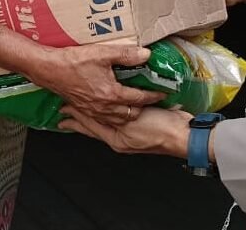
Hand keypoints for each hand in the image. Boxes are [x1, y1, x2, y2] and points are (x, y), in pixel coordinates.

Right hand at [26, 45, 167, 125]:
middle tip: (150, 100)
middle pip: (130, 114)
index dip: (153, 95)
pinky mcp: (84, 109)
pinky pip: (103, 119)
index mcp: (111, 94)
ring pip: (117, 119)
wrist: (48, 69)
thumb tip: (146, 55)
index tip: (162, 93)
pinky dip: (113, 117)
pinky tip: (113, 109)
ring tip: (135, 105)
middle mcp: (103, 106)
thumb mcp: (102, 53)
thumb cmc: (72, 62)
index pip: (139, 98)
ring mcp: (93, 110)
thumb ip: (126, 55)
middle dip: (142, 108)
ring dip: (128, 114)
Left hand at [59, 105, 192, 157]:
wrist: (183, 136)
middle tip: (63, 112)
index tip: (63, 111)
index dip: (75, 118)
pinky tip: (110, 106)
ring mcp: (130, 135)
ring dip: (94, 114)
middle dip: (79, 119)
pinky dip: (111, 112)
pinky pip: (119, 118)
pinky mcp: (141, 127)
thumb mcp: (131, 125)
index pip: (89, 126)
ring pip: (105, 122)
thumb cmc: (158, 131)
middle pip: (94, 126)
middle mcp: (119, 138)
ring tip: (80, 107)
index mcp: (115, 139)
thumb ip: (116, 117)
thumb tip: (101, 110)